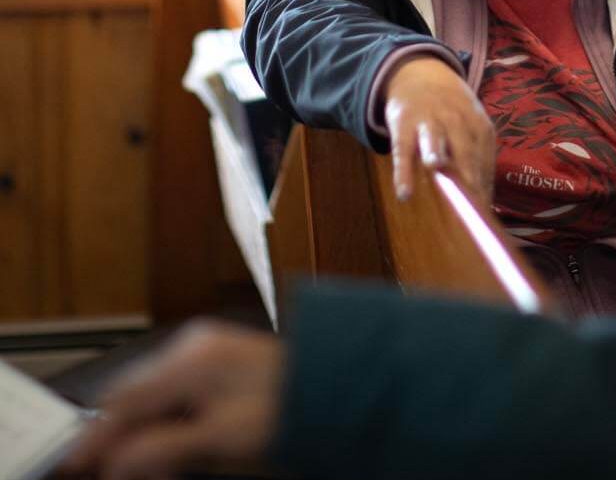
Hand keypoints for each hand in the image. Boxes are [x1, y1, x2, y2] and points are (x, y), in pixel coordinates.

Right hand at [63, 321, 281, 479]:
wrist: (343, 389)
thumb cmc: (288, 409)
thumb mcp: (220, 439)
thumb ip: (161, 449)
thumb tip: (113, 465)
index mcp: (190, 359)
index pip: (123, 402)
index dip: (96, 439)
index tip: (75, 467)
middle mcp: (195, 346)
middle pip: (134, 395)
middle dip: (120, 435)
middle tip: (110, 471)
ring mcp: (210, 349)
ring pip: (154, 393)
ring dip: (144, 429)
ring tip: (142, 463)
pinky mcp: (224, 360)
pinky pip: (178, 389)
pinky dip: (168, 417)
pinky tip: (173, 443)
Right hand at [384, 54, 495, 200]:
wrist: (420, 75)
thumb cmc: (450, 113)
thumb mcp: (468, 124)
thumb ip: (476, 158)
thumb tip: (486, 202)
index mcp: (477, 122)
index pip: (485, 154)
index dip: (485, 180)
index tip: (486, 209)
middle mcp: (455, 119)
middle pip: (464, 146)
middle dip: (469, 170)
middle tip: (472, 199)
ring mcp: (428, 121)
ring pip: (434, 139)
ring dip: (435, 153)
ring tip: (436, 169)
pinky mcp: (403, 125)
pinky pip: (402, 151)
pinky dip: (403, 172)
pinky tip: (404, 193)